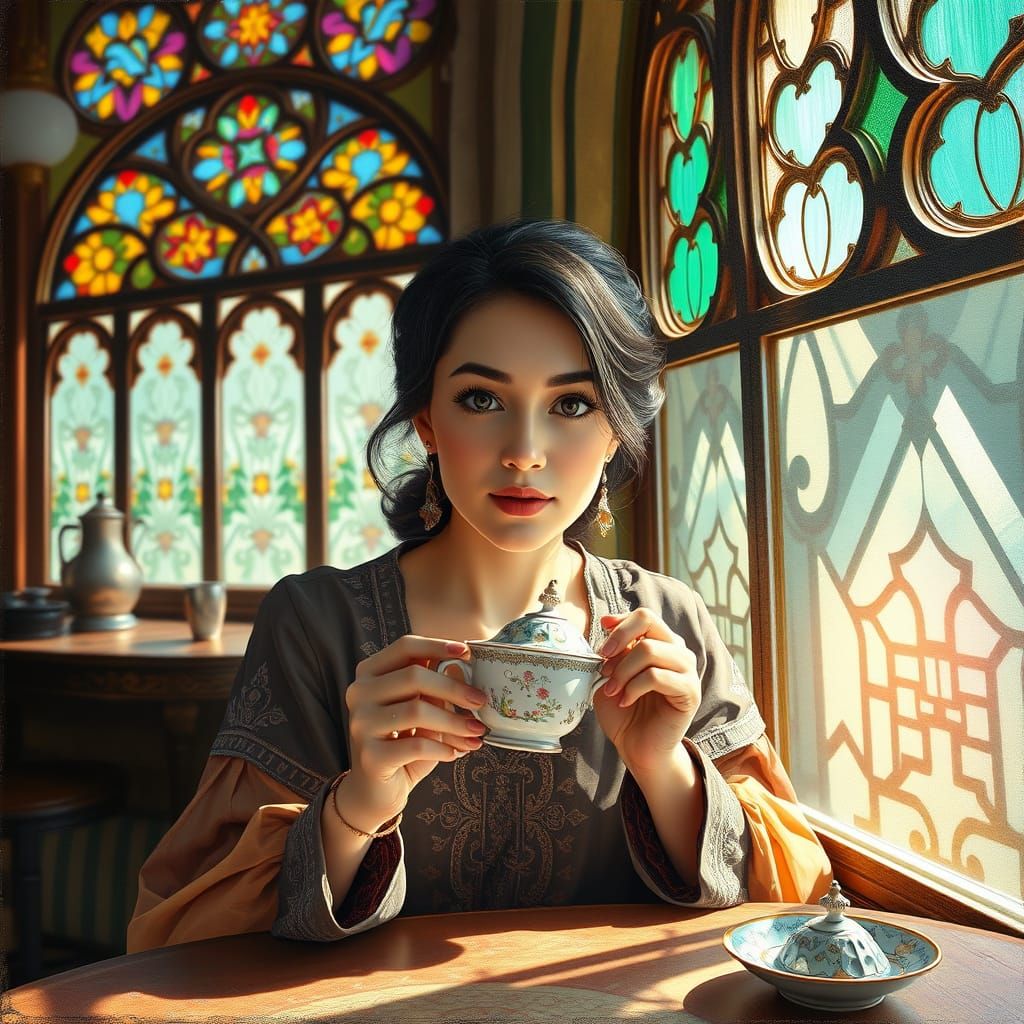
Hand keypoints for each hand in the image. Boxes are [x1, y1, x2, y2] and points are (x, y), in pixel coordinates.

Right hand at [342, 635, 486, 830]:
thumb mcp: (422, 709)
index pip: (405, 646)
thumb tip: (463, 666)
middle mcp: (359, 693)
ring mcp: (360, 724)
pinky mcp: (369, 756)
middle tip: (481, 701)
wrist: (376, 791)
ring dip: (454, 722)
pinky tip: (455, 752)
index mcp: (370, 673)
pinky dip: (442, 747)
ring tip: (477, 732)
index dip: (437, 645)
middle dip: (454, 688)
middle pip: (413, 676)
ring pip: (416, 710)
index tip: (467, 651)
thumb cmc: (404, 743)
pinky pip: (416, 745)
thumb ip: (435, 687)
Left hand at [592, 609, 700, 777]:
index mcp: (661, 643)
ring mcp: (687, 670)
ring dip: (623, 670)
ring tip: (612, 690)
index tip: (602, 634)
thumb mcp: (611, 676)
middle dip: (619, 639)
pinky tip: (625, 701)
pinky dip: (634, 688)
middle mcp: (677, 651)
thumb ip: (614, 651)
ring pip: (650, 650)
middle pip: (650, 621)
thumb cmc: (623, 712)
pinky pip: (657, 676)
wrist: (637, 747)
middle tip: (603, 663)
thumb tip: (606, 624)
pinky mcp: (689, 692)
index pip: (644, 616)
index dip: (620, 621)